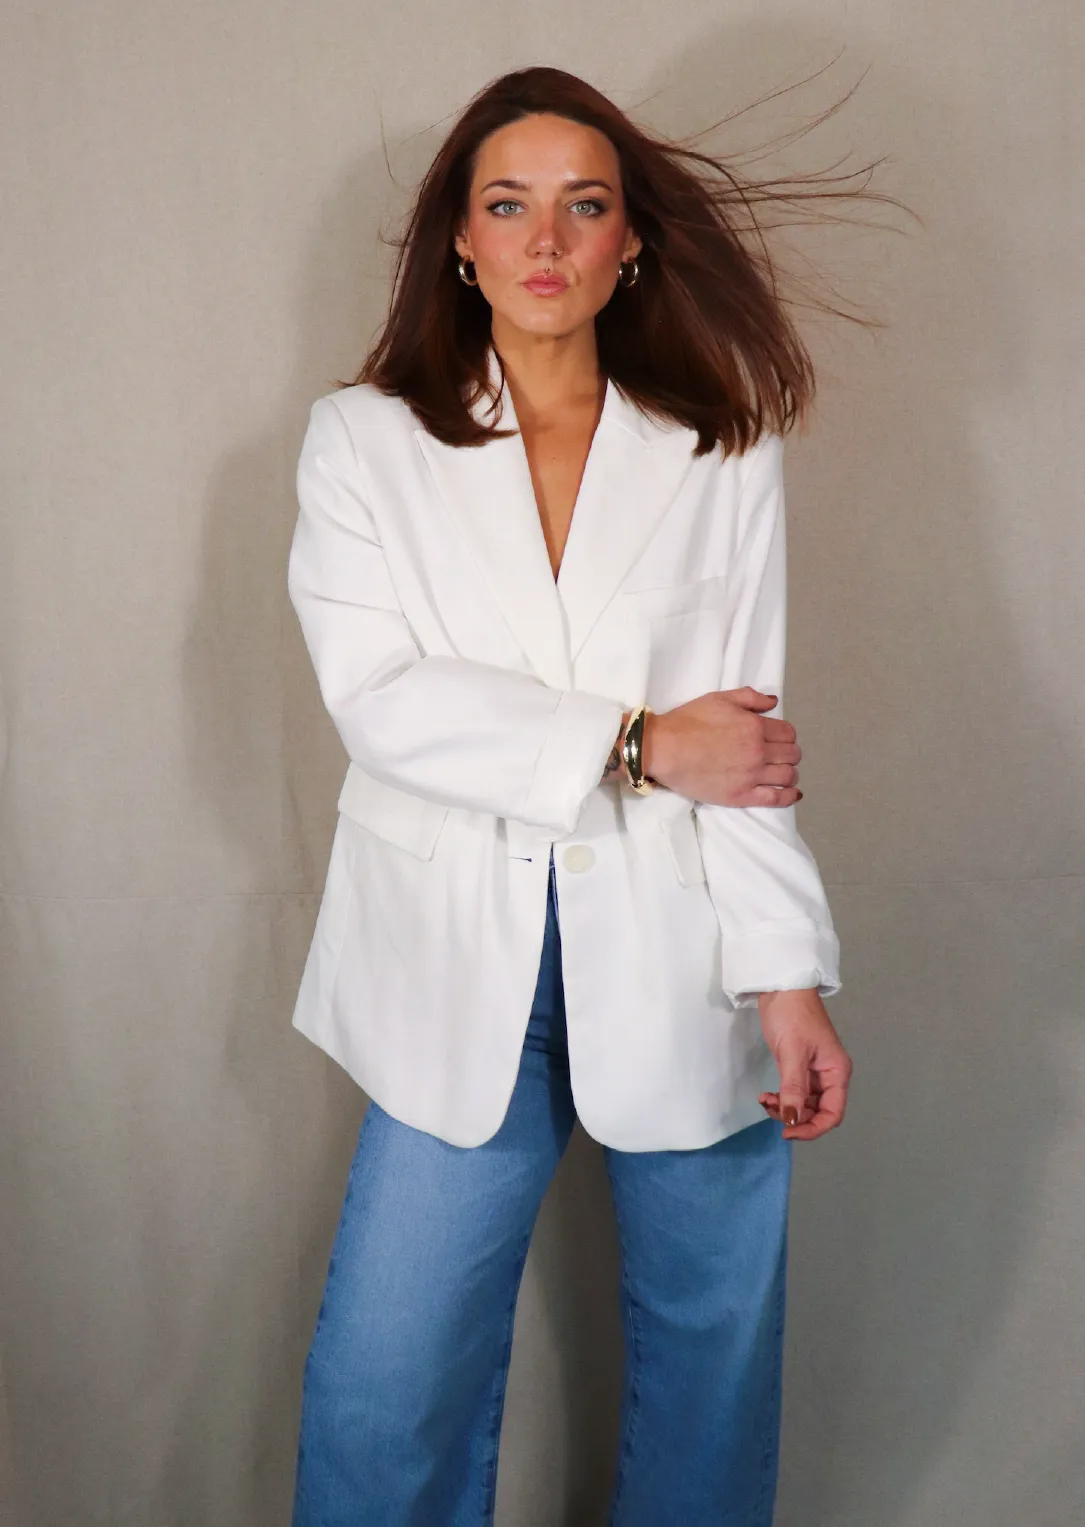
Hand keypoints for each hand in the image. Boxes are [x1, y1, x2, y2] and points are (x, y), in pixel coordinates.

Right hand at [643, 688, 802, 807]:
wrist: (664, 748)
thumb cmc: (688, 721)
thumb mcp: (719, 699)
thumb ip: (750, 698)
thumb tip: (774, 702)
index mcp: (755, 726)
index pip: (788, 733)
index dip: (787, 736)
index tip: (779, 739)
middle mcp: (758, 751)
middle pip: (791, 754)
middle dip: (790, 754)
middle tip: (780, 756)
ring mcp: (751, 775)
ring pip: (788, 776)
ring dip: (790, 773)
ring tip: (784, 774)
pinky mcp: (741, 796)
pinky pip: (776, 798)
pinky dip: (790, 796)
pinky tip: (794, 794)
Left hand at [756, 988, 852, 1140]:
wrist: (781, 987)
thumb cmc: (792, 1014)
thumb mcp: (792, 1052)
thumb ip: (794, 1088)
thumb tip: (793, 1120)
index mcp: (837, 1072)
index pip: (832, 1113)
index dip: (813, 1128)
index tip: (789, 1132)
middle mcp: (829, 1075)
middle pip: (818, 1111)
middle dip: (796, 1117)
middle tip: (771, 1110)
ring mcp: (813, 1072)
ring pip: (803, 1104)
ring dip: (785, 1109)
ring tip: (765, 1100)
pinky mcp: (798, 1066)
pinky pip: (793, 1093)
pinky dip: (781, 1099)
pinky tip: (767, 1096)